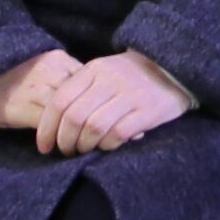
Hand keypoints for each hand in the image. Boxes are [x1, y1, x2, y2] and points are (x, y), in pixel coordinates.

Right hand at [0, 45, 90, 138]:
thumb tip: (91, 101)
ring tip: (75, 144)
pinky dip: (55, 137)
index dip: (94, 102)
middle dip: (88, 118)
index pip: (90, 82)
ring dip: (73, 130)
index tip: (95, 117)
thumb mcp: (42, 69)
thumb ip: (64, 79)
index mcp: (58, 59)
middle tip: (90, 136)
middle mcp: (51, 70)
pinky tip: (54, 145)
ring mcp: (37, 88)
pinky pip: (48, 125)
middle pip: (83, 98)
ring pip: (68, 113)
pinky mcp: (22, 107)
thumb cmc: (11, 76)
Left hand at [42, 50, 191, 154]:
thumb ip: (80, 90)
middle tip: (65, 151)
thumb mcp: (104, 72)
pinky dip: (107, 145)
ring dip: (84, 145)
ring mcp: (130, 94)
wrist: (175, 67)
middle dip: (64, 141)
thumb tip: (53, 121)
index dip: (46, 128)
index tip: (44, 146)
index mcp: (94, 70)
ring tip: (84, 150)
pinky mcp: (149, 110)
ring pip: (94, 127)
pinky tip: (107, 146)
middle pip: (74, 117)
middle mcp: (109, 80)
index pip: (59, 101)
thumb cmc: (132, 75)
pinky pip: (118, 133)